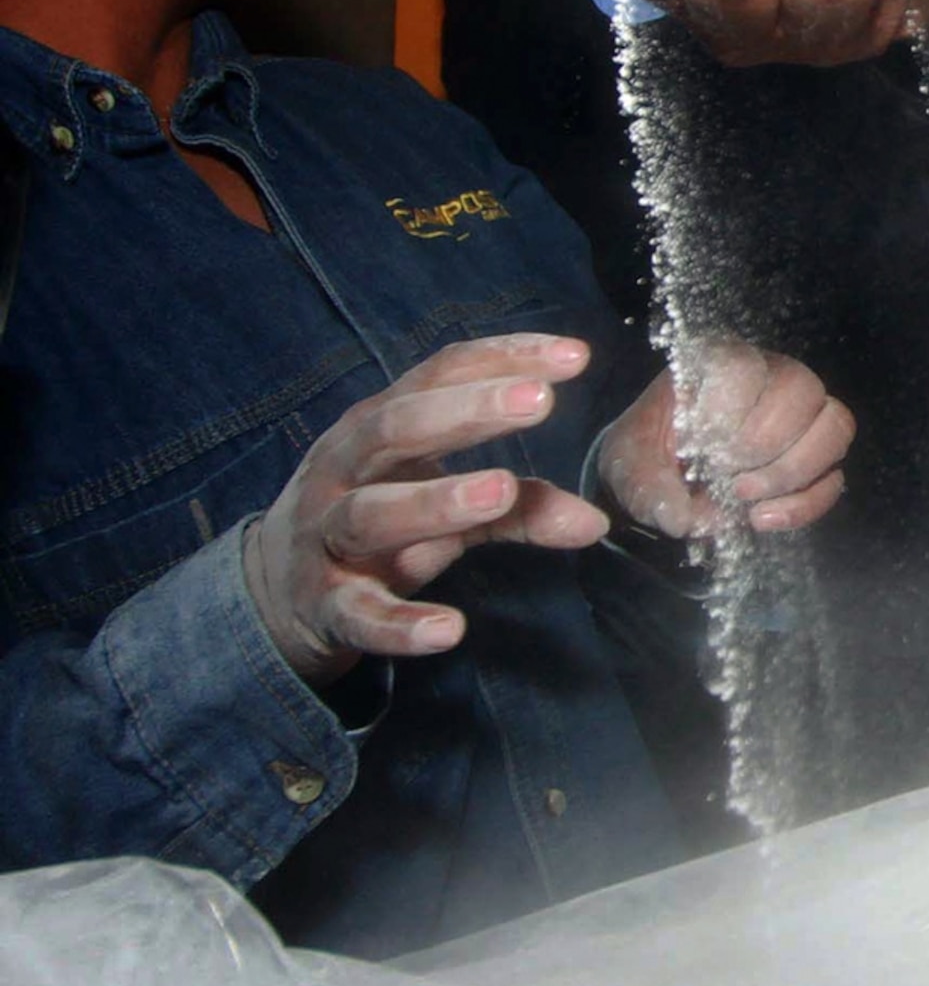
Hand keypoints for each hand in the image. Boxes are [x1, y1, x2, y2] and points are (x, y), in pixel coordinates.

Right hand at [244, 335, 611, 685]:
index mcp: (379, 427)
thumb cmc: (378, 521)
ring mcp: (327, 536)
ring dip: (436, 501)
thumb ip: (521, 506)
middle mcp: (346, 469)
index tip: (576, 355)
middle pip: (398, 428)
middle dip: (468, 412)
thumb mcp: (448, 504)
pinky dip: (400, 623)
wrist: (276, 593)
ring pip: (372, 513)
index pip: (440, 375)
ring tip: (501, 491)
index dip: (504, 360)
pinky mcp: (323, 604)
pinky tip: (449, 630)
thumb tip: (596, 521)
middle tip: (541, 401)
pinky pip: (358, 613)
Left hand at [597, 339, 853, 539]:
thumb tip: (683, 517)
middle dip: (767, 445)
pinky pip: (835, 476)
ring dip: (795, 472)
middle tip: (730, 482)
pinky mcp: (816, 458)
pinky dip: (805, 504)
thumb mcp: (629, 465)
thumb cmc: (646, 453)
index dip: (731, 411)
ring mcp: (802, 417)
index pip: (747, 366)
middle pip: (803, 389)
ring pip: (835, 425)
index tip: (703, 451)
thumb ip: (648, 486)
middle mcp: (771, 377)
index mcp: (718, 363)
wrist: (660, 477)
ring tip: (749, 502)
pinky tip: (762, 519)